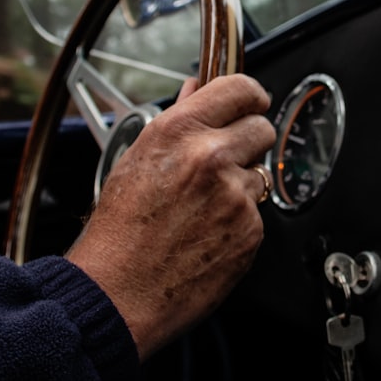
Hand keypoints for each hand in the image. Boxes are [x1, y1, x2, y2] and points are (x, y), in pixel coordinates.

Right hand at [65, 73, 275, 359]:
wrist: (118, 292)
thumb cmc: (118, 232)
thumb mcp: (137, 160)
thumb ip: (178, 121)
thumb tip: (197, 91)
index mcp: (179, 132)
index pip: (241, 88)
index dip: (249, 95)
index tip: (249, 103)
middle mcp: (211, 157)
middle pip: (262, 128)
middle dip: (247, 141)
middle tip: (223, 161)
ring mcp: (235, 195)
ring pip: (260, 174)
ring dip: (241, 185)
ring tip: (202, 207)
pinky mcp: (250, 230)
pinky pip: (257, 213)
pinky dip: (239, 221)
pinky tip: (207, 232)